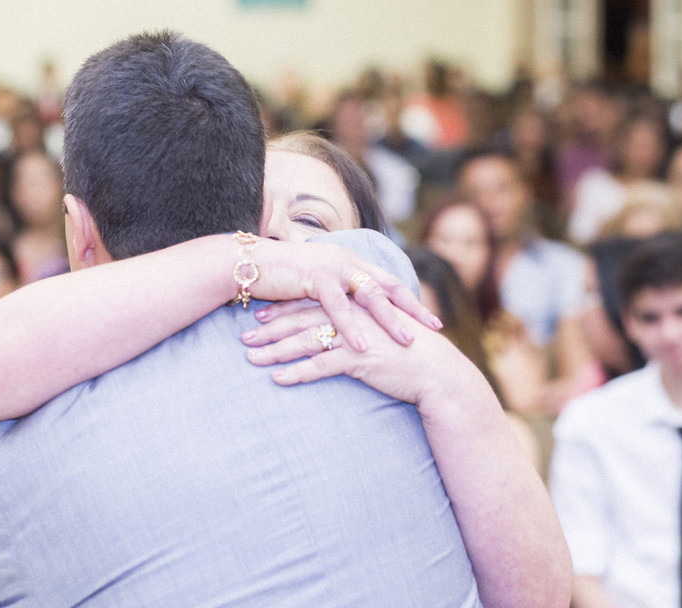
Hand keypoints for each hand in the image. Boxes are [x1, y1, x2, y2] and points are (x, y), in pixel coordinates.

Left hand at [243, 301, 473, 407]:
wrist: (437, 372)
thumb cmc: (411, 354)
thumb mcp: (383, 332)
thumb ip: (361, 325)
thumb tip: (340, 330)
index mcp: (356, 305)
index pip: (313, 303)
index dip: (285, 309)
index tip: (261, 314)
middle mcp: (352, 315)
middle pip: (302, 318)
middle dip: (270, 328)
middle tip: (244, 336)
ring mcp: (354, 335)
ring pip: (305, 340)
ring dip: (274, 350)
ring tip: (250, 359)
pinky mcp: (358, 357)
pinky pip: (319, 365)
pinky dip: (296, 372)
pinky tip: (277, 379)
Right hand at [248, 238, 441, 352]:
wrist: (249, 265)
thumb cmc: (282, 279)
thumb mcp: (316, 287)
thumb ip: (338, 295)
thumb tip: (355, 315)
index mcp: (350, 262)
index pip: (388, 282)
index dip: (410, 301)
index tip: (432, 320)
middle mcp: (347, 261)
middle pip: (388, 286)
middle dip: (412, 308)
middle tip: (434, 329)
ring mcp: (332, 267)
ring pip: (369, 295)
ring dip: (389, 319)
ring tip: (406, 341)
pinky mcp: (315, 277)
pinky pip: (338, 307)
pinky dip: (352, 327)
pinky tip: (363, 345)